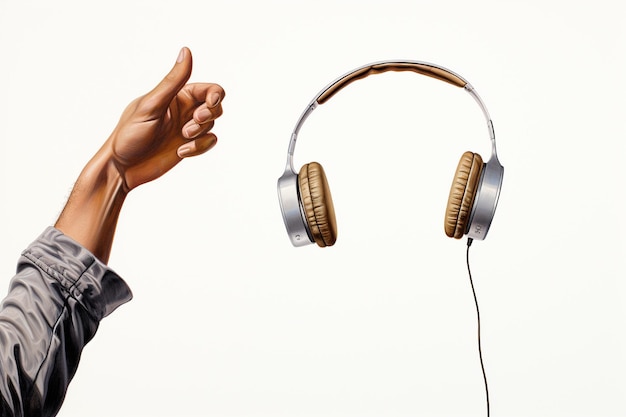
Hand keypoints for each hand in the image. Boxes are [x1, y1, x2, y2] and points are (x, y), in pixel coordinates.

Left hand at [107, 47, 224, 190]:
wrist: (123, 167)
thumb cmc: (130, 134)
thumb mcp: (152, 105)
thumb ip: (172, 81)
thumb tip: (186, 51)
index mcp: (175, 95)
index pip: (207, 89)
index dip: (215, 95)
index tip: (210, 103)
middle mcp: (183, 110)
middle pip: (215, 106)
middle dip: (209, 114)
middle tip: (194, 122)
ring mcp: (187, 129)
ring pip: (212, 125)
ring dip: (201, 132)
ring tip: (183, 137)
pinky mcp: (188, 146)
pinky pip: (208, 143)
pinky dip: (199, 148)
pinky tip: (180, 151)